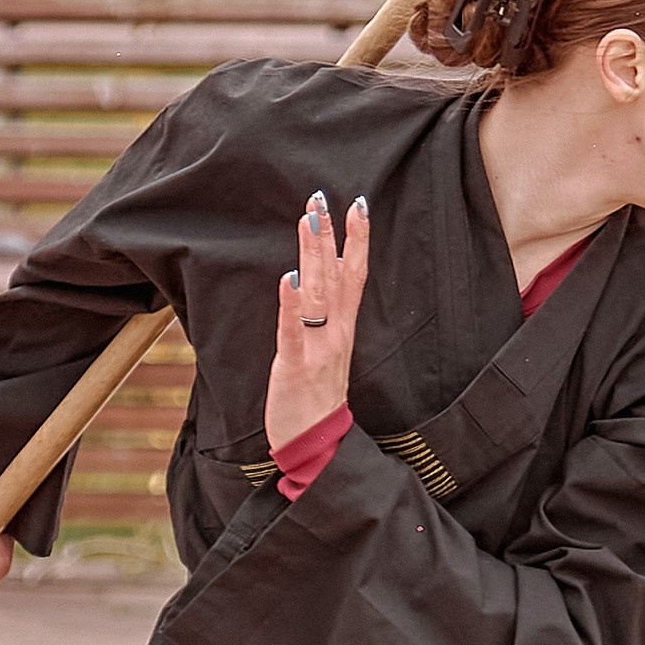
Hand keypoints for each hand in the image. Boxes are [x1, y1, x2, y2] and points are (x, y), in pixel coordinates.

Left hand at [264, 189, 370, 453]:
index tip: (357, 205)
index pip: (353, 276)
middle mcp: (335, 334)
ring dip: (312, 256)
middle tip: (322, 198)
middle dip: (329, 236)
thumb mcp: (326, 351)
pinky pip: (293, 332)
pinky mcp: (294, 367)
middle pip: (335, 277)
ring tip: (308, 221)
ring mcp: (317, 349)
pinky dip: (290, 304)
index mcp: (343, 329)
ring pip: (317, 295)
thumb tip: (315, 281)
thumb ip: (325, 318)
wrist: (317, 446)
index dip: (357, 241)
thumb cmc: (316, 397)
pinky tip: (287, 278)